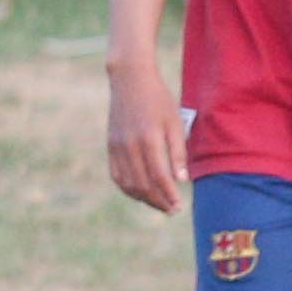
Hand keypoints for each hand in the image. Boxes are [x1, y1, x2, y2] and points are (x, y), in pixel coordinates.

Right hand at [101, 49, 188, 214]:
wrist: (130, 80)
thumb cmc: (159, 100)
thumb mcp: (175, 122)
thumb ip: (178, 152)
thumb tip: (181, 180)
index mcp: (148, 138)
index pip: (159, 176)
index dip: (168, 194)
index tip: (179, 206)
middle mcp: (129, 145)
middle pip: (142, 184)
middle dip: (158, 201)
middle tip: (172, 210)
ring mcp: (117, 146)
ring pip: (127, 183)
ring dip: (143, 198)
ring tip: (159, 204)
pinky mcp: (110, 145)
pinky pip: (116, 174)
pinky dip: (128, 188)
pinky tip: (141, 193)